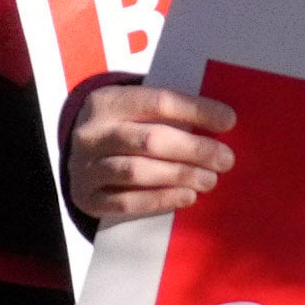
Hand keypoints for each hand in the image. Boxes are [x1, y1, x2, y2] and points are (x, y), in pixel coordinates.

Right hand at [63, 76, 237, 225]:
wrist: (75, 155)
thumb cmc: (119, 127)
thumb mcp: (132, 109)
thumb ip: (166, 112)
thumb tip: (220, 121)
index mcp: (107, 101)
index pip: (159, 101)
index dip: (196, 110)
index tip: (229, 120)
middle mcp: (92, 133)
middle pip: (150, 139)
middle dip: (194, 149)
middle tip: (225, 159)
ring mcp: (85, 167)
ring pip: (137, 172)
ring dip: (180, 176)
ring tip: (210, 179)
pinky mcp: (86, 198)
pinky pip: (125, 203)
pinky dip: (160, 200)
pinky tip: (186, 197)